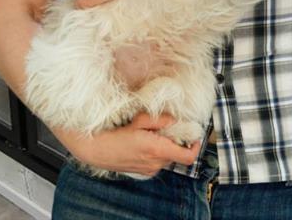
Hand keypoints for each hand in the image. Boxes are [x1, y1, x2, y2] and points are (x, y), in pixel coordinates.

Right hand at [58, 114, 201, 176]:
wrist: (97, 149)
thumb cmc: (115, 133)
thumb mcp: (138, 120)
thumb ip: (159, 119)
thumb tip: (173, 119)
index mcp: (157, 149)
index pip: (187, 156)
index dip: (195, 147)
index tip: (194, 137)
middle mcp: (156, 163)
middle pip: (176, 154)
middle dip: (175, 141)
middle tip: (167, 128)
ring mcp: (149, 169)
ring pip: (166, 157)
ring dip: (164, 146)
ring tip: (150, 134)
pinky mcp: (143, 171)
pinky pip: (156, 161)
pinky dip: (155, 152)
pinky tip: (143, 143)